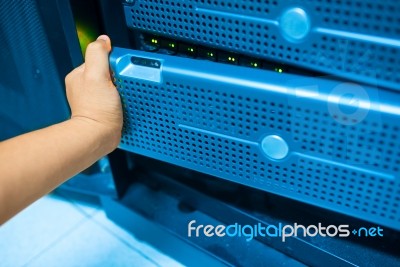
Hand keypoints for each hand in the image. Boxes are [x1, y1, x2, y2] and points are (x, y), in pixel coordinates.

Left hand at [65, 35, 122, 150]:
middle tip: (124, 86)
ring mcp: (95, 99)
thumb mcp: (96, 75)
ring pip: (114, 86)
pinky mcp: (104, 110)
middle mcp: (85, 87)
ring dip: (123, 90)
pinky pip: (116, 99)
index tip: (120, 72)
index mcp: (79, 75)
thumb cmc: (96, 110)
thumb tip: (103, 40)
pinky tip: (126, 105)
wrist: (98, 137)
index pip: (101, 60)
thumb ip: (97, 54)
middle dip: (120, 77)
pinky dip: (123, 101)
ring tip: (126, 97)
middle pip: (109, 72)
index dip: (114, 63)